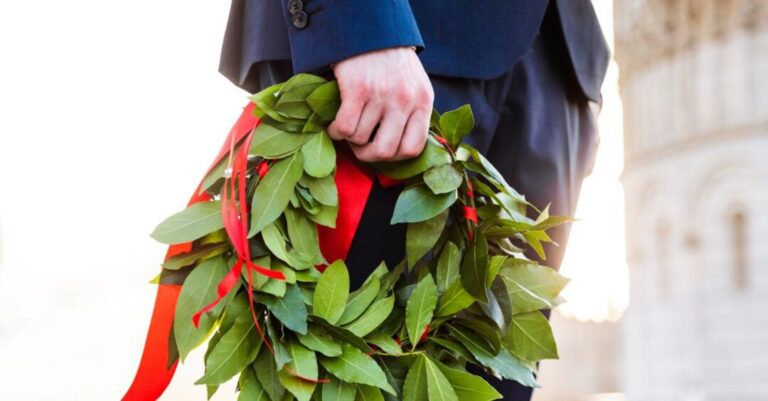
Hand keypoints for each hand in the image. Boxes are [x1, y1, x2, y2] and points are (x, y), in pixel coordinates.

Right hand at [328, 47, 433, 161]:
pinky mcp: (357, 89)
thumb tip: (401, 148)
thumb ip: (413, 113)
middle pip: (385, 151)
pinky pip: (344, 127)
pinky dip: (336, 132)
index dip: (394, 157)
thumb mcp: (415, 85)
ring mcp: (381, 95)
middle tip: (359, 147)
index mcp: (422, 101)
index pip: (413, 148)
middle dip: (367, 155)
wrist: (372, 30)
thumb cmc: (392, 61)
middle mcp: (405, 100)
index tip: (382, 152)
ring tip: (347, 130)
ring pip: (360, 140)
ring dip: (349, 141)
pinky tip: (334, 126)